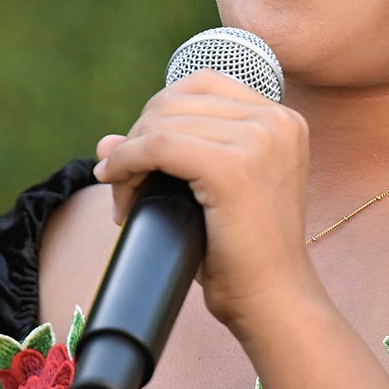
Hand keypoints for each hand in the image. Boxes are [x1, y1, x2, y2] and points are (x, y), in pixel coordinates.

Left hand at [92, 69, 323, 334]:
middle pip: (175, 101)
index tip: (139, 158)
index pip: (200, 86)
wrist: (272, 303)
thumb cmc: (241, 256)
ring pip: (161, 123)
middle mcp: (277, 121)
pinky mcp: (233, 167)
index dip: (156, 117)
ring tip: (124, 200)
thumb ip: (168, 157)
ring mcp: (259, 141)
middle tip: (124, 188)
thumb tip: (105, 141)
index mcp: (282, 120)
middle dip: (138, 139)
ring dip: (128, 158)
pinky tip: (116, 186)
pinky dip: (126, 163)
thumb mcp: (208, 194)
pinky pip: (157, 146)